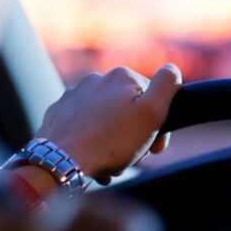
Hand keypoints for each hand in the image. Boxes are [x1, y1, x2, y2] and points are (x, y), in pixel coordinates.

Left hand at [36, 64, 181, 184]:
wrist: (61, 162)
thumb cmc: (110, 143)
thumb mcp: (151, 113)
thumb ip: (167, 85)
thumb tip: (171, 68)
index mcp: (121, 76)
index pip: (152, 98)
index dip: (157, 124)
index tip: (153, 146)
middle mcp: (95, 80)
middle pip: (127, 110)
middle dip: (133, 134)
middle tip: (131, 156)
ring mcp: (73, 96)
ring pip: (105, 120)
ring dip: (112, 141)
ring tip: (110, 162)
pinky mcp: (58, 114)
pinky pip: (83, 127)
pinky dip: (91, 142)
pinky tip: (92, 158)